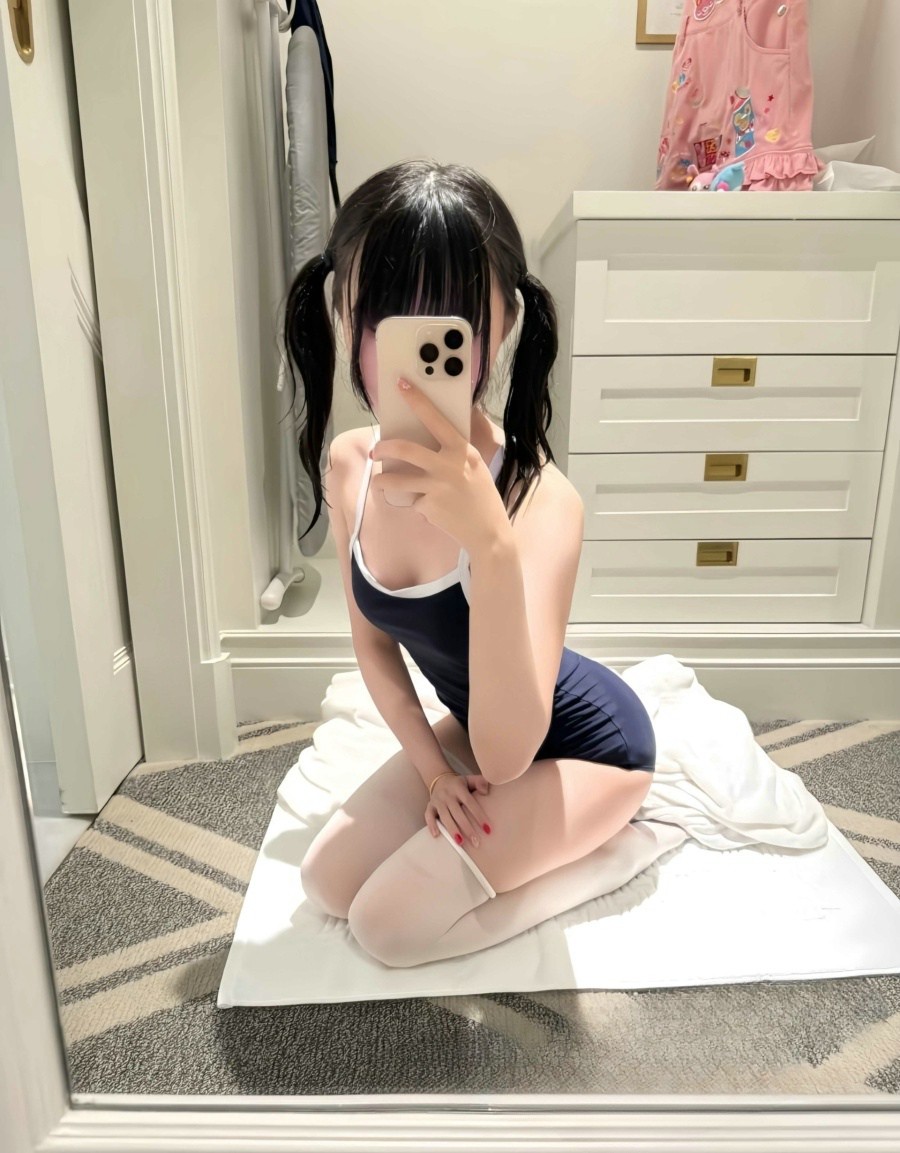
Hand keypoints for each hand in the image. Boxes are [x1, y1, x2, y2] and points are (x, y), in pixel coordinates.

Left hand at [370, 379, 508, 554]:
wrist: (489, 532)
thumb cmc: (481, 496)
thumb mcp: (474, 466)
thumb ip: (455, 451)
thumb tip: (434, 431)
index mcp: (462, 450)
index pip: (435, 419)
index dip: (417, 400)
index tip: (401, 385)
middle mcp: (448, 466)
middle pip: (405, 450)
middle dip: (384, 448)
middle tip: (376, 450)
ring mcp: (436, 488)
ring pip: (396, 480)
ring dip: (382, 481)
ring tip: (379, 481)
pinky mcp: (428, 507)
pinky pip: (413, 501)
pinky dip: (416, 504)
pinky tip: (430, 510)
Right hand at [426, 771, 491, 847]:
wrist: (440, 780)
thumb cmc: (460, 784)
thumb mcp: (470, 779)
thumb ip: (480, 782)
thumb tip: (485, 792)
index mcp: (459, 788)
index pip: (470, 802)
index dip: (479, 816)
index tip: (487, 829)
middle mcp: (447, 795)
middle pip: (457, 813)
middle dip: (467, 828)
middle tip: (476, 842)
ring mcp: (437, 801)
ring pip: (444, 816)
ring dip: (452, 830)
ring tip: (460, 842)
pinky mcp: (430, 806)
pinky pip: (428, 816)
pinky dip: (432, 825)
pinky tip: (437, 835)